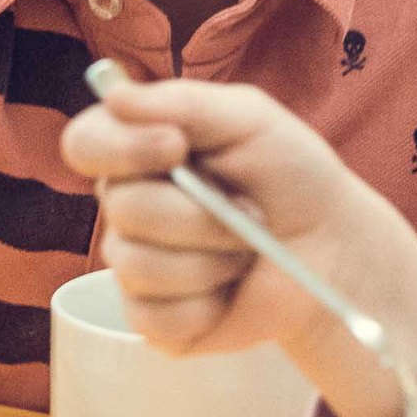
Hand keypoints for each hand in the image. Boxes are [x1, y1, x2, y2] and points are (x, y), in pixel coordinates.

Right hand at [60, 79, 416, 365]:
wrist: (331, 246)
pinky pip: (156, 319)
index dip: (121, 148)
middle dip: (200, 213)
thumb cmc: (289, 174)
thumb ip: (184, 103)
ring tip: (245, 251)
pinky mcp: (156, 322)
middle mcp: (128, 208)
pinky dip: (206, 305)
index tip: (176, 147)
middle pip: (124, 209)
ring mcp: (137, 268)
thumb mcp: (249, 119)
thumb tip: (114, 94)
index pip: (84, 144)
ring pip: (140, 267)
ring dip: (211, 258)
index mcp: (139, 152)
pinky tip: (230, 292)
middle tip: (247, 209)